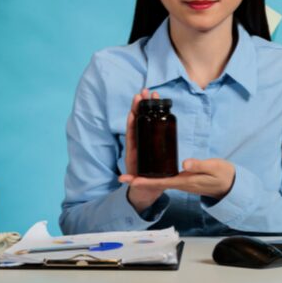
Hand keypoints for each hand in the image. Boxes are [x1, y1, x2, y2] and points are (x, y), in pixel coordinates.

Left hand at [120, 158, 235, 201]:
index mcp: (185, 181)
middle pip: (155, 181)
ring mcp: (180, 181)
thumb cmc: (222, 176)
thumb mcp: (213, 168)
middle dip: (139, 180)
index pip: (161, 182)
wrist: (230, 184)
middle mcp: (179, 183)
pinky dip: (154, 170)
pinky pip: (165, 174)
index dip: (145, 182)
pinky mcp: (183, 177)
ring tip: (131, 172)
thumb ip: (199, 165)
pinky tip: (149, 164)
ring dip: (144, 176)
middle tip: (122, 178)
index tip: (132, 182)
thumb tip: (184, 164)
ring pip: (159, 178)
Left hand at [123, 89, 165, 212]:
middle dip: (140, 106)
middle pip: (137, 122)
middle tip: (144, 92)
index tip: (133, 109)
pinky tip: (159, 105)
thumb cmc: (141, 186)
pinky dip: (155, 116)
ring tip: (151, 93)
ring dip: (148, 107)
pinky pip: (154, 127)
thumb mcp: (136, 183)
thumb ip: (131, 181)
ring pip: (145, 121)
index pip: (131, 132)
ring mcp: (145, 142)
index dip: (132, 120)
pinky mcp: (153, 143)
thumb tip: (122, 179)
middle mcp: (138, 144)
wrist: (147, 190)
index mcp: (133, 151)